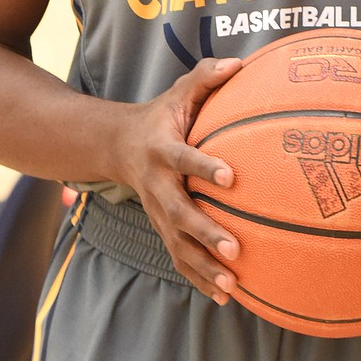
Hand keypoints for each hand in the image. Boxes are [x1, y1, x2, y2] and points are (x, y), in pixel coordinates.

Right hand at [118, 57, 242, 303]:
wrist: (119, 146)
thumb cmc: (163, 114)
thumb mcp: (179, 91)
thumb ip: (207, 76)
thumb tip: (241, 63)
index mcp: (162, 149)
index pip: (184, 158)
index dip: (205, 167)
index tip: (231, 177)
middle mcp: (157, 185)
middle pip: (179, 213)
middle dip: (206, 232)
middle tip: (235, 248)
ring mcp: (157, 211)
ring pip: (178, 244)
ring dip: (204, 267)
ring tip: (232, 285)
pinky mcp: (161, 229)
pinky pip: (179, 258)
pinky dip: (199, 279)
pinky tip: (224, 297)